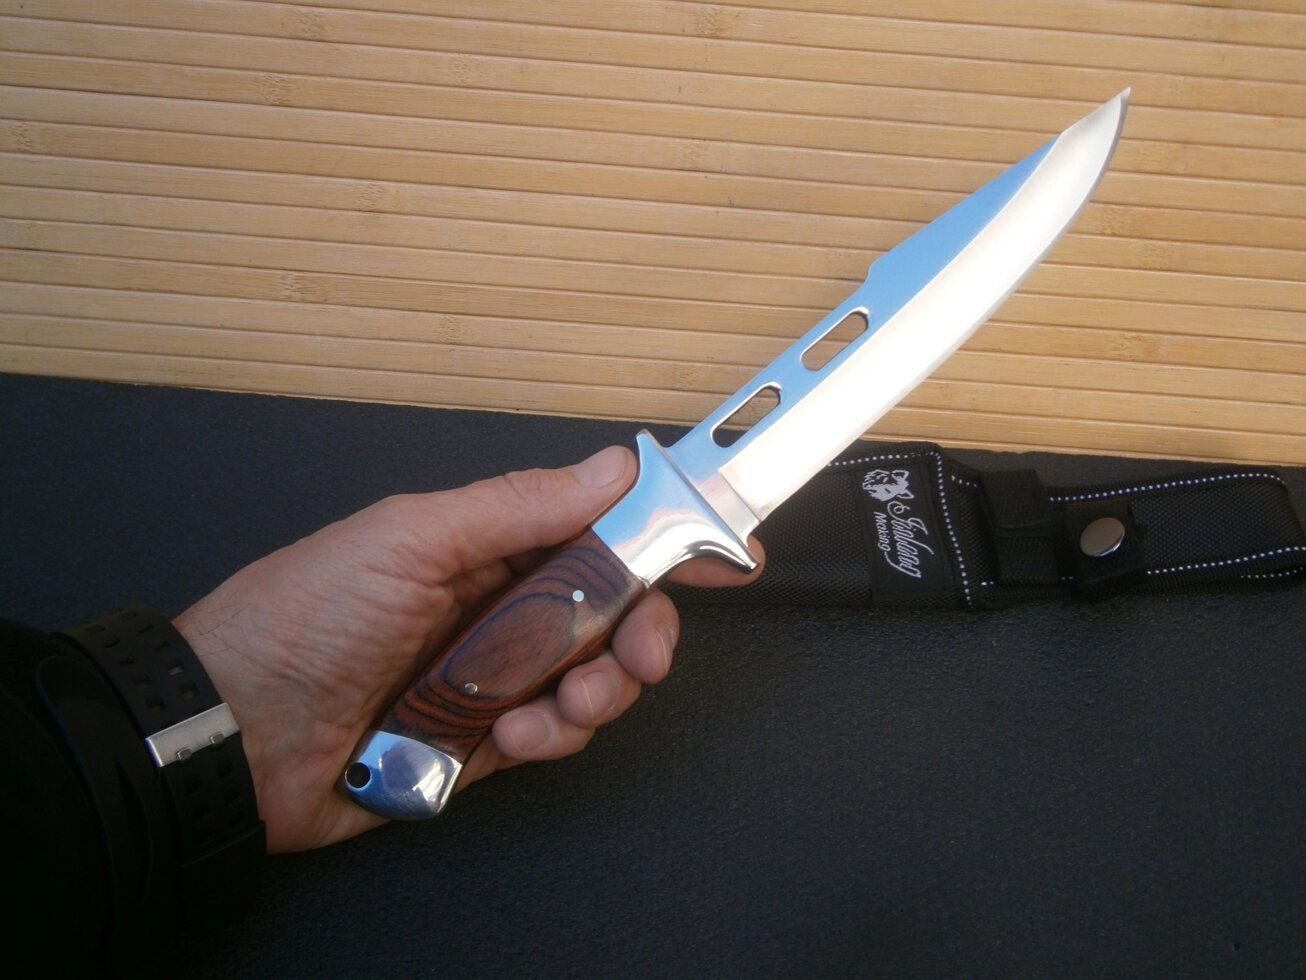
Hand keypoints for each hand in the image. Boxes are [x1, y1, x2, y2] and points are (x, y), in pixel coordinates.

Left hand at [174, 446, 761, 851]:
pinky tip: (507, 736)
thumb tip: (615, 463)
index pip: (599, 533)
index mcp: (488, 544)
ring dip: (593, 695)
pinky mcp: (482, 743)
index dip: (667, 541)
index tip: (730, 556)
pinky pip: (550, 736)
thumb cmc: (309, 613)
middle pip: (613, 614)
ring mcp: (494, 677)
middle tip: (643, 658)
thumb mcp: (411, 538)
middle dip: (641, 635)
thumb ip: (518, 506)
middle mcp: (500, 606)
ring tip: (550, 709)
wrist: (230, 730)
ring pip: (592, 679)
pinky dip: (547, 737)